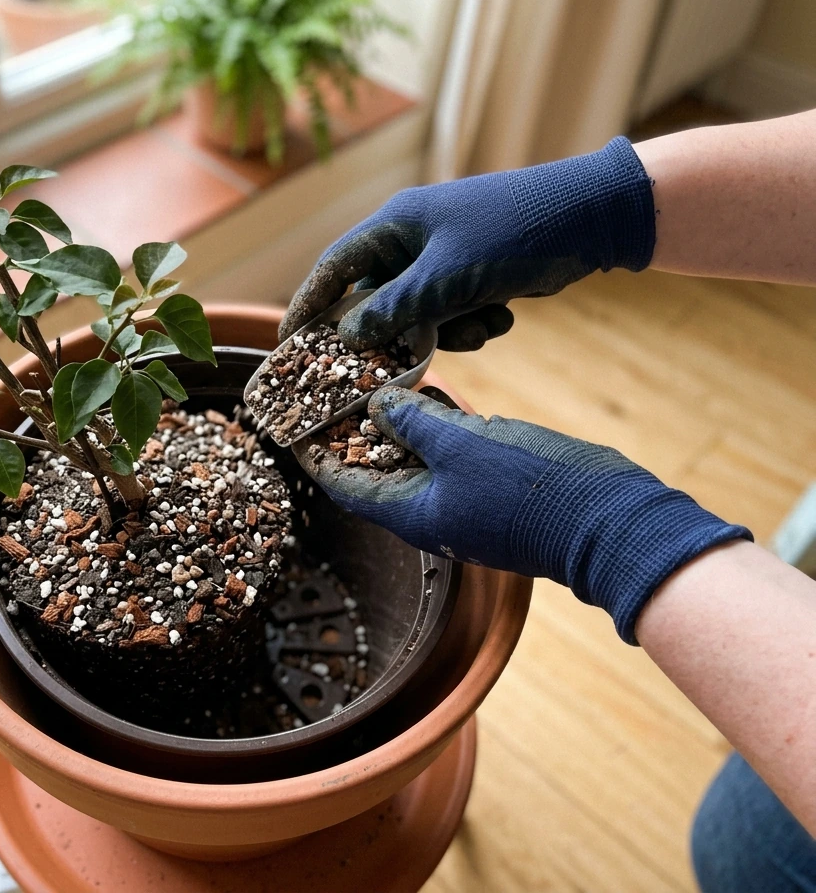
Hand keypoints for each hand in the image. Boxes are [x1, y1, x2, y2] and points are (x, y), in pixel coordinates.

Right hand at [280, 137, 656, 350]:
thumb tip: (346, 336)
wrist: (590, 218)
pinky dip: (471, 323)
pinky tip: (501, 317)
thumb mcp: (446, 279)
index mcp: (395, 225)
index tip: (290, 343)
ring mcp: (444, 256)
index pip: (334, 267)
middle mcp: (413, 238)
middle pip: (377, 297)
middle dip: (393, 333)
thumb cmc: (513, 234)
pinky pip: (452, 312)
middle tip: (390, 367)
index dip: (309, 305)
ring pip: (418, 313)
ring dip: (443, 332)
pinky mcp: (473, 273)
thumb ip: (393, 310)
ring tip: (480, 327)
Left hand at [295, 387, 750, 643]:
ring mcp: (465, 502)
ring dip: (397, 426)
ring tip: (377, 383)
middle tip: (337, 391)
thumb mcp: (461, 445)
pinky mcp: (494, 488)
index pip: (346, 485)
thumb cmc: (529, 489)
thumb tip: (376, 405)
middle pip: (376, 471)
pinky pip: (450, 458)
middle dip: (355, 433)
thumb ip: (414, 423)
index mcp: (411, 513)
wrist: (609, 522)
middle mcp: (432, 512)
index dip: (318, 455)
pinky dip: (436, 428)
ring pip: (416, 461)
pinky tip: (433, 394)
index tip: (296, 426)